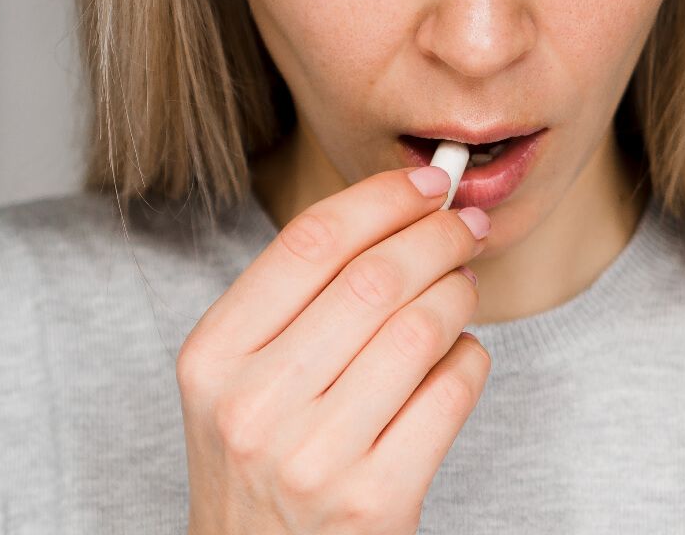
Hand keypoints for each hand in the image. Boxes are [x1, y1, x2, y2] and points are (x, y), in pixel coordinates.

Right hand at [176, 165, 491, 533]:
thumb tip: (399, 217)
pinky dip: (471, 358)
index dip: (382, 198)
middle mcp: (255, 405)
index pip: (310, 242)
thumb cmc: (262, 460)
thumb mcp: (241, 379)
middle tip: (467, 226)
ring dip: (460, 293)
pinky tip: (459, 355)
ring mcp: (315, 457)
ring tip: (464, 287)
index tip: (428, 183)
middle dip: (439, 235)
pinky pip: (452, 391)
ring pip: (420, 329)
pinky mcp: (376, 499)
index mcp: (213, 358)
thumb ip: (298, 303)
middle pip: (374, 278)